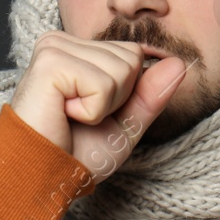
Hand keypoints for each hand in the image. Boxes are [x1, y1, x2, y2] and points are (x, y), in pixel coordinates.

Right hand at [10, 31, 187, 174]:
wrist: (38, 178)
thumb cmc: (71, 154)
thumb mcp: (124, 125)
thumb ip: (150, 95)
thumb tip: (181, 64)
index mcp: (75, 50)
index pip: (133, 54)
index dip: (124, 94)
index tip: (91, 114)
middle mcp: (62, 42)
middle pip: (131, 58)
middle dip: (116, 99)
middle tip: (79, 118)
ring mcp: (54, 48)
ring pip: (122, 69)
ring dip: (103, 107)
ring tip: (69, 117)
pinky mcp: (50, 62)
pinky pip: (104, 84)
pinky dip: (92, 111)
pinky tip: (63, 115)